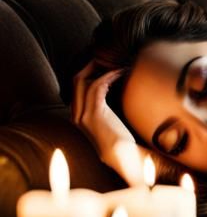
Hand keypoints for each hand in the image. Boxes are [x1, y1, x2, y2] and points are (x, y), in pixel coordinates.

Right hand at [70, 61, 145, 185]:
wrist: (121, 157)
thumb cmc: (119, 143)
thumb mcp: (108, 125)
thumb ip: (104, 112)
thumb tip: (112, 100)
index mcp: (77, 117)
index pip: (75, 88)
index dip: (86, 75)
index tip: (100, 67)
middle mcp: (76, 114)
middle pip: (75, 81)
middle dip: (88, 67)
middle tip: (104, 59)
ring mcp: (83, 114)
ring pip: (83, 81)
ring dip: (99, 70)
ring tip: (114, 64)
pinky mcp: (95, 113)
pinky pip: (97, 87)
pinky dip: (108, 77)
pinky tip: (119, 73)